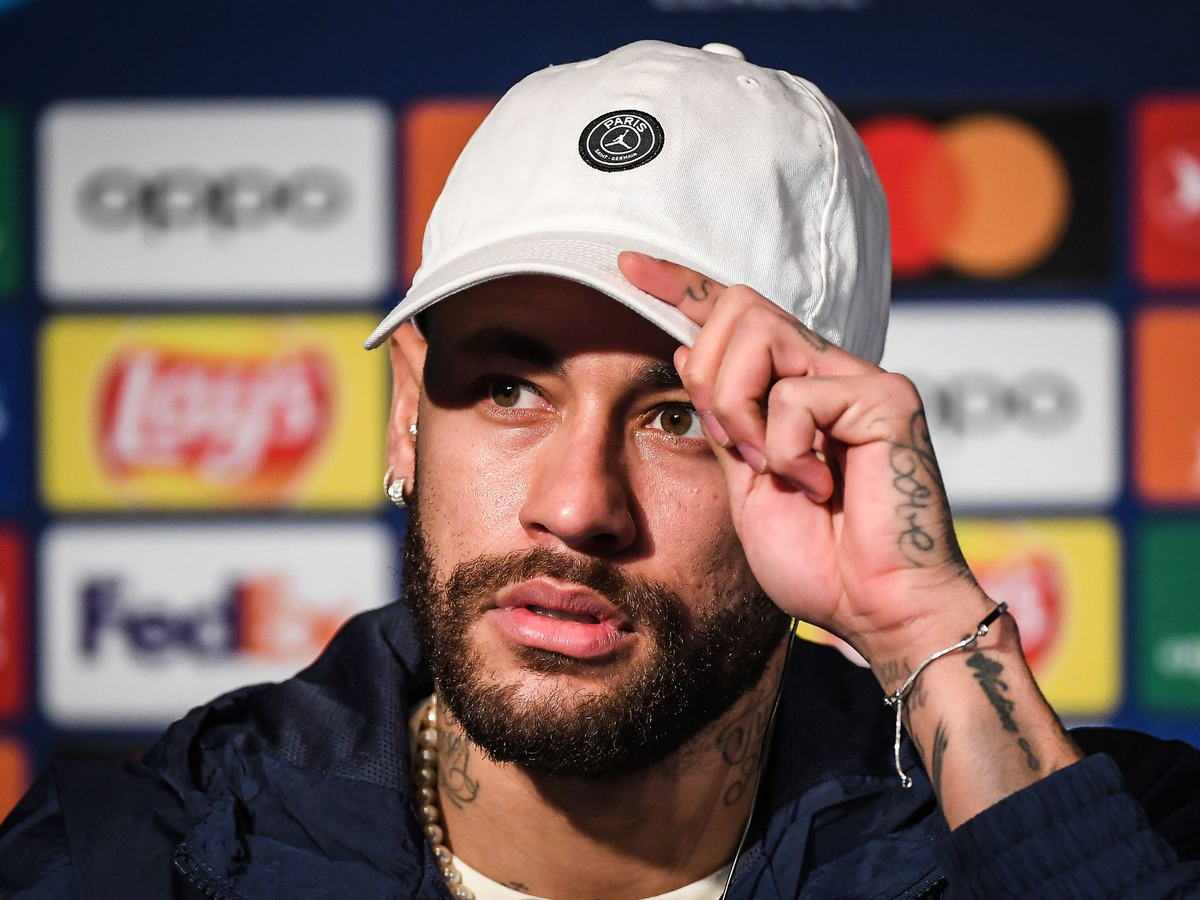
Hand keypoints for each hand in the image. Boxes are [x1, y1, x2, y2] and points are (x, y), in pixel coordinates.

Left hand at [618, 252, 992, 664]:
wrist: (874, 609)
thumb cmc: (818, 558)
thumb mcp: (745, 482)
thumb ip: (722, 419)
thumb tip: (686, 348)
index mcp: (792, 388)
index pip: (732, 315)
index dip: (678, 284)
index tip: (627, 266)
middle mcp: (827, 370)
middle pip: (738, 308)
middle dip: (711, 378)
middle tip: (736, 446)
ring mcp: (859, 379)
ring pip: (758, 334)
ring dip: (741, 410)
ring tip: (773, 468)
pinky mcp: (886, 397)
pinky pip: (794, 396)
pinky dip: (784, 449)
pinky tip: (819, 485)